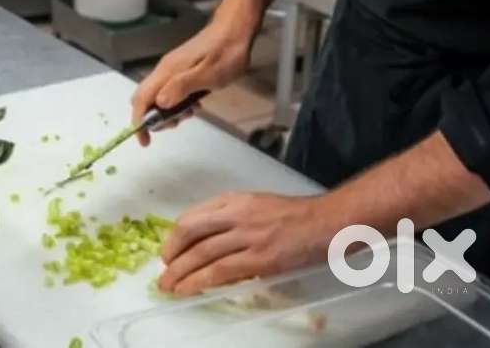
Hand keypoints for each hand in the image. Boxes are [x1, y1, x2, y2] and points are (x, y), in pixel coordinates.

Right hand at [131, 16, 255, 145]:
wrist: (235, 30)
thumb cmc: (226, 53)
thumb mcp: (209, 74)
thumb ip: (183, 87)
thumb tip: (160, 103)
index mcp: (168, 72)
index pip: (141, 99)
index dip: (139, 122)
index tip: (145, 140)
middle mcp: (164, 69)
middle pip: (145, 98)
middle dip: (153, 118)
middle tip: (177, 124)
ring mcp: (172, 68)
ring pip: (157, 95)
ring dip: (167, 111)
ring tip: (190, 114)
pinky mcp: (181, 68)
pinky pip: (168, 90)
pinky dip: (176, 103)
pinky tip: (195, 103)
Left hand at [157, 192, 331, 296]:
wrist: (326, 222)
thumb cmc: (294, 215)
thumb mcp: (256, 205)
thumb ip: (232, 218)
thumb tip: (207, 241)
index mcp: (234, 200)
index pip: (193, 216)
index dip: (175, 236)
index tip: (170, 251)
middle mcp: (236, 214)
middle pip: (191, 233)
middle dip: (172, 254)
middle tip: (163, 271)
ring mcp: (248, 236)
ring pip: (203, 254)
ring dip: (181, 272)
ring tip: (168, 285)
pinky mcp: (261, 259)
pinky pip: (222, 271)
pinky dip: (201, 281)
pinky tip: (190, 289)